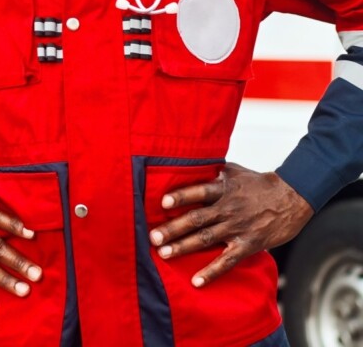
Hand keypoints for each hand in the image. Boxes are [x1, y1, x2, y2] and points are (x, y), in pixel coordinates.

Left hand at [148, 163, 312, 287]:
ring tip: (164, 254)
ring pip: (206, 239)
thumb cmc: (259, 182)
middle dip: (173, 228)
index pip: (198, 191)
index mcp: (222, 188)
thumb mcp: (233, 170)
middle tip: (153, 237)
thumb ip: (212, 170)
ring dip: (184, 247)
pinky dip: (211, 271)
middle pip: (196, 219)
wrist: (291, 197)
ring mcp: (237, 228)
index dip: (181, 196)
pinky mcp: (248, 245)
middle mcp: (227, 208)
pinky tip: (196, 281)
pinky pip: (227, 261)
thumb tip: (189, 164)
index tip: (163, 203)